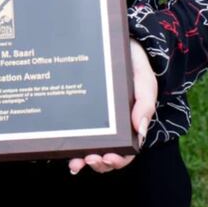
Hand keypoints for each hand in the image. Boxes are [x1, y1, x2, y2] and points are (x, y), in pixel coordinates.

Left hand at [67, 38, 157, 174]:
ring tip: (76, 162)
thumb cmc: (136, 65)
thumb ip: (145, 105)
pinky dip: (69, 143)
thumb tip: (140, 132)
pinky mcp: (80, 111)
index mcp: (130, 124)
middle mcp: (111, 126)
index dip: (118, 159)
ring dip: (82, 159)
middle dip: (98, 163)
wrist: (120, 43)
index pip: (126, 151)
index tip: (109, 157)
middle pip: (105, 155)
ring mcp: (94, 120)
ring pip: (88, 148)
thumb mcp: (145, 83)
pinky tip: (62, 146)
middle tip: (91, 159)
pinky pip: (75, 130)